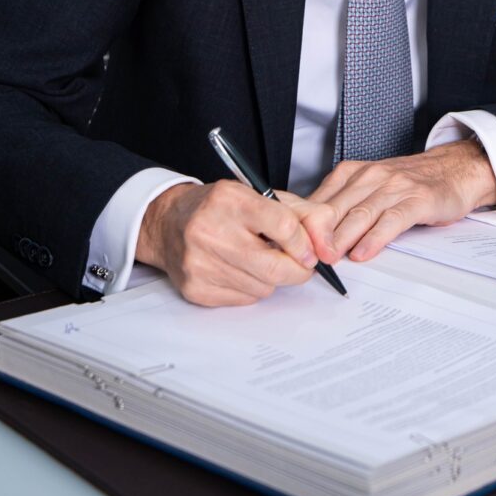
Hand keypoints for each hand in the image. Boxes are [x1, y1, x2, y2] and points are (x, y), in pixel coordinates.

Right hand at [136, 181, 319, 306]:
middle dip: (298, 270)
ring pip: (262, 287)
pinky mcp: (195, 288)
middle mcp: (211, 230)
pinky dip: (251, 288)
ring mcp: (200, 262)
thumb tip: (326, 242)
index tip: (310, 250)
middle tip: (302, 265)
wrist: (168, 223)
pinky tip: (240, 270)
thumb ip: (299, 213)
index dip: (304, 243)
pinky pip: (243, 300)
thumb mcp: (258, 195)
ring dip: (272, 278)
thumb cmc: (219, 207)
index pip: (284, 226)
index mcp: (231, 199)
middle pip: (274, 266)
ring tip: (259, 259)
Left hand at [300, 139, 495, 264]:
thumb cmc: (409, 184)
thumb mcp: (371, 188)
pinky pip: (391, 219)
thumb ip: (343, 206)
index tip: (291, 246)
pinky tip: (364, 253)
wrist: (454, 169)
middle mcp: (371, 176)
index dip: (304, 225)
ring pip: (360, 213)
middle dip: (318, 235)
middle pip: (336, 207)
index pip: (320, 199)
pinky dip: (375, 237)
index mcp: (353, 173)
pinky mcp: (417, 199)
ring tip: (330, 259)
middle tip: (305, 258)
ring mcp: (395, 186)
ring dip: (342, 238)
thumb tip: (308, 235)